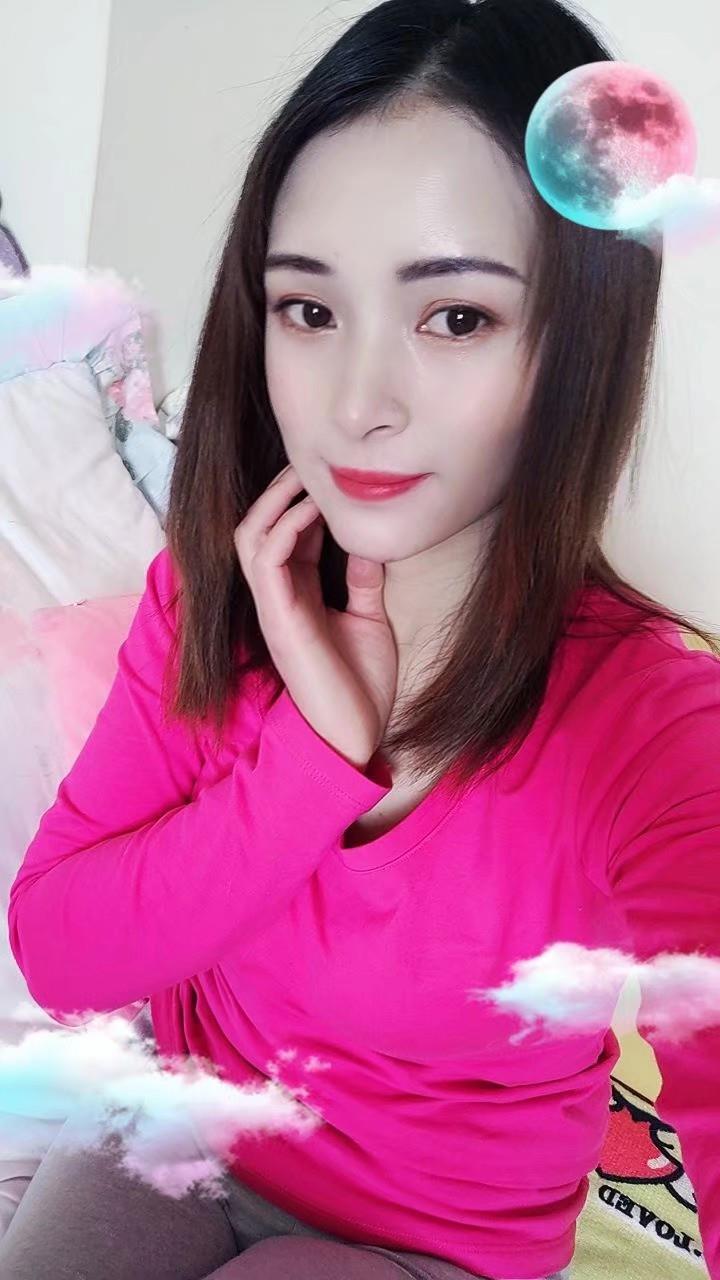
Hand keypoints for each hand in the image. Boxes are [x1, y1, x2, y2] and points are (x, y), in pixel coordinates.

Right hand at [233, 464, 397, 768]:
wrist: (356, 736)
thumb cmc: (360, 687)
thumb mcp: (369, 620)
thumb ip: (362, 581)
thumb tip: (367, 542)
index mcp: (295, 597)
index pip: (284, 535)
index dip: (301, 500)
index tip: (331, 476)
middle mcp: (276, 598)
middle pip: (257, 526)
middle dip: (279, 490)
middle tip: (312, 463)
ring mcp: (273, 608)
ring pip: (250, 536)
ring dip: (276, 500)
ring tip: (308, 477)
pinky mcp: (279, 619)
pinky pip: (265, 559)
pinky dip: (284, 527)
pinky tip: (313, 511)